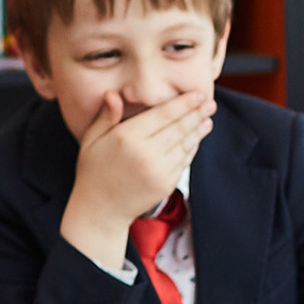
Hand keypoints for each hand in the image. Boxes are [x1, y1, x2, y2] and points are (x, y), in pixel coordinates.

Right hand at [60, 90, 215, 268]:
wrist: (100, 209)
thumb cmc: (94, 170)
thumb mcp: (92, 139)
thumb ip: (106, 116)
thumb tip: (113, 94)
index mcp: (126, 138)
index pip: (162, 115)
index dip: (183, 104)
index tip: (198, 94)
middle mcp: (145, 153)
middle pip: (178, 128)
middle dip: (197, 114)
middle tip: (211, 103)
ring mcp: (158, 170)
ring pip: (184, 145)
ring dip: (198, 131)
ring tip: (208, 119)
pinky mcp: (166, 184)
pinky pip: (183, 162)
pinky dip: (192, 149)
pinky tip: (197, 139)